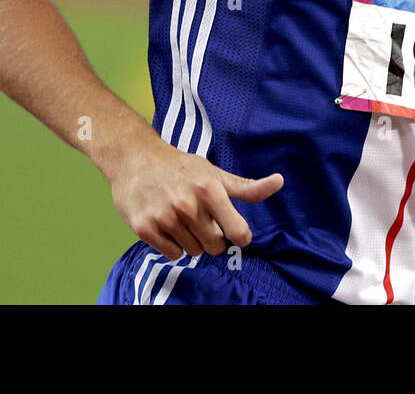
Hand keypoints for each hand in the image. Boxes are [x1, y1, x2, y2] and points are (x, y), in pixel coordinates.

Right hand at [109, 138, 282, 260]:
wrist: (135, 160)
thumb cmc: (180, 167)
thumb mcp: (214, 173)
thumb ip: (246, 187)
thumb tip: (279, 181)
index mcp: (209, 190)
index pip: (238, 232)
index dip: (240, 235)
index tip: (235, 231)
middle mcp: (188, 205)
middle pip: (215, 247)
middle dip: (212, 237)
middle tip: (200, 219)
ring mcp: (165, 217)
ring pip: (193, 252)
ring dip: (191, 240)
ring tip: (181, 218)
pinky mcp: (145, 228)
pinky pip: (172, 254)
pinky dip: (172, 245)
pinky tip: (167, 224)